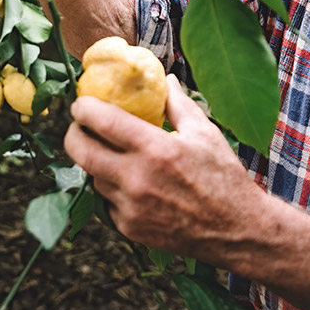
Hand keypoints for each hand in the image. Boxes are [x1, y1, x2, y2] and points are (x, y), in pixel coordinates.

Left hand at [64, 76, 265, 257]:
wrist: (235, 230)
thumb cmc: (224, 178)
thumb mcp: (205, 132)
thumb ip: (178, 103)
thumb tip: (165, 79)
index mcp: (156, 149)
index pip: (102, 121)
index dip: (84, 108)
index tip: (82, 102)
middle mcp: (137, 179)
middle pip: (81, 151)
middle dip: (73, 133)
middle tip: (80, 126)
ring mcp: (130, 207)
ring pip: (93, 177)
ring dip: (96, 162)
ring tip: (113, 153)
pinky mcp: (129, 228)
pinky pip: (107, 202)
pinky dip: (113, 189)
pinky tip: (132, 183)